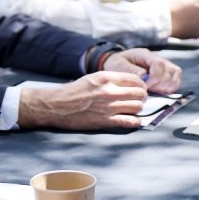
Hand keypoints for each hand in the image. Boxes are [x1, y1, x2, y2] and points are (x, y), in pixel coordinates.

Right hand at [18, 74, 147, 130]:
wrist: (56, 105)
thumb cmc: (72, 92)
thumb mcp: (92, 78)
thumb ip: (110, 80)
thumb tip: (129, 85)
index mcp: (106, 77)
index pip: (136, 80)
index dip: (141, 85)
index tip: (140, 90)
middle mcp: (109, 90)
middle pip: (140, 93)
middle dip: (142, 97)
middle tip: (138, 101)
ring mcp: (107, 106)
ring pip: (137, 107)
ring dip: (138, 109)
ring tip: (133, 110)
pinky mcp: (105, 121)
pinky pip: (130, 122)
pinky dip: (135, 122)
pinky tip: (132, 120)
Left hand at [103, 49, 182, 93]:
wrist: (117, 64)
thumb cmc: (117, 64)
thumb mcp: (118, 65)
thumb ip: (130, 70)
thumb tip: (143, 75)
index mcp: (144, 54)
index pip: (158, 63)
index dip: (155, 77)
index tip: (147, 86)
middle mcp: (156, 58)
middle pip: (170, 69)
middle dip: (161, 83)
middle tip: (150, 90)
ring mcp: (163, 65)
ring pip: (176, 74)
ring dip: (167, 86)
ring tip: (154, 91)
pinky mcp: (165, 73)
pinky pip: (175, 80)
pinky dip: (170, 87)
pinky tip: (159, 92)